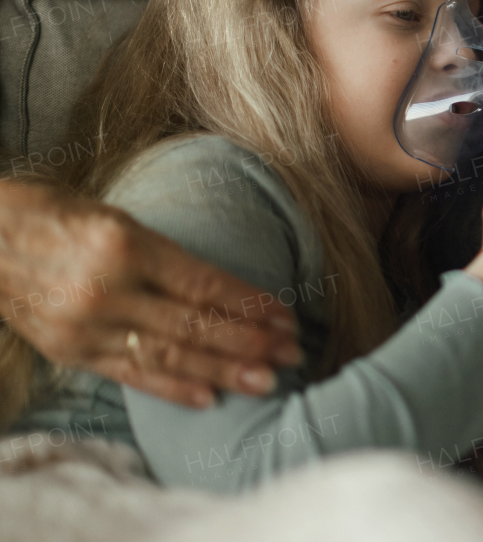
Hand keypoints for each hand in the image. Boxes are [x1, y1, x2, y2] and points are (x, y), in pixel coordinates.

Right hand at [0, 180, 300, 406]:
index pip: (205, 284)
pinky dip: (173, 387)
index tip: (288, 316)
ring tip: (268, 380)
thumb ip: (167, 256)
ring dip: (224, 370)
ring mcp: (87, 326)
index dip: (251, 304)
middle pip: (195, 324)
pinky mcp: (70, 352)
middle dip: (250, 342)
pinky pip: (131, 374)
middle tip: (294, 354)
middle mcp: (108, 289)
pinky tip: (209, 397)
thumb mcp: (119, 218)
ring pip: (170, 354)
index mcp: (126, 245)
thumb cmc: (58, 215)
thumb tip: (226, 291)